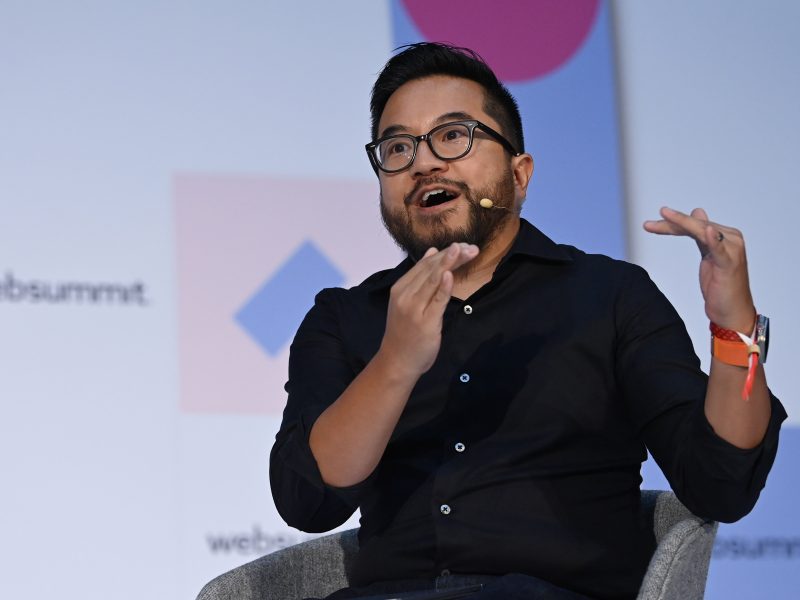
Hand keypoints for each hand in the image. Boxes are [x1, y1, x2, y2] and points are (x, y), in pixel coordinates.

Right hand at [380, 242, 478, 376]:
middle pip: (431, 270)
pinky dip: (444, 287)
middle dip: (451, 256)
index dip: (444, 254)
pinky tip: (451, 274)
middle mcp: (405, 295)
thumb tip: (433, 251)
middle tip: (470, 247)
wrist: (397, 360)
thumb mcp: (408, 301)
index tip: (463, 246)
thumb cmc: (404, 332)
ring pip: (433, 281)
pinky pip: (437, 301)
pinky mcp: (426, 322)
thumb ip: (420, 278)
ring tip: (463, 250)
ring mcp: (415, 308)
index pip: (424, 265)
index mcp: (400, 288)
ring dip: (450, 264)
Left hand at [643, 207, 754, 331]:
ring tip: (665, 215)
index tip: (650, 224)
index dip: (672, 222)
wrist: (732, 311)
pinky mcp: (730, 264)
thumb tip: (697, 212)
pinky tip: (707, 230)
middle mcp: (730, 238)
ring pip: (702, 231)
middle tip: (648, 224)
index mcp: (724, 236)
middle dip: (670, 223)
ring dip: (682, 223)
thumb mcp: (708, 256)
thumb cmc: (721, 285)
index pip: (694, 224)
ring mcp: (732, 250)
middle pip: (696, 226)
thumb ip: (701, 236)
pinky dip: (713, 239)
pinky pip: (720, 250)